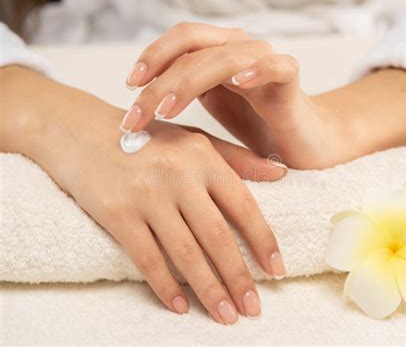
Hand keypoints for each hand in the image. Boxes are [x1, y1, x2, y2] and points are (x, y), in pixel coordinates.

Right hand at [1, 66, 286, 324]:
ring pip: (185, 254)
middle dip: (238, 278)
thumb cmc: (147, 138)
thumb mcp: (194, 139)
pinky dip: (166, 286)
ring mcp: (146, 196)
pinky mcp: (117, 214)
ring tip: (226, 315)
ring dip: (209, 290)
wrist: (82, 132)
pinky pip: (147, 259)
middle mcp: (177, 176)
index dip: (263, 242)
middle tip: (253, 308)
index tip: (276, 271)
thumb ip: (238, 158)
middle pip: (217, 237)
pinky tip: (181, 306)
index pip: (243, 206)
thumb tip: (280, 174)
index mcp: (202, 157)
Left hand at [124, 23, 405, 169]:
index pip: (181, 40)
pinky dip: (256, 70)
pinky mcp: (290, 78)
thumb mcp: (211, 106)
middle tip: (135, 115)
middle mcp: (240, 48)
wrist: (300, 142)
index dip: (152, 57)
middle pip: (193, 49)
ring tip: (166, 110)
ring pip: (223, 57)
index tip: (129, 87)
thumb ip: (183, 93)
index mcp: (218, 52)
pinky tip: (237, 83)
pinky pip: (274, 66)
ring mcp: (265, 60)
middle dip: (158, 82)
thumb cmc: (255, 124)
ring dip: (189, 82)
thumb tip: (136, 99)